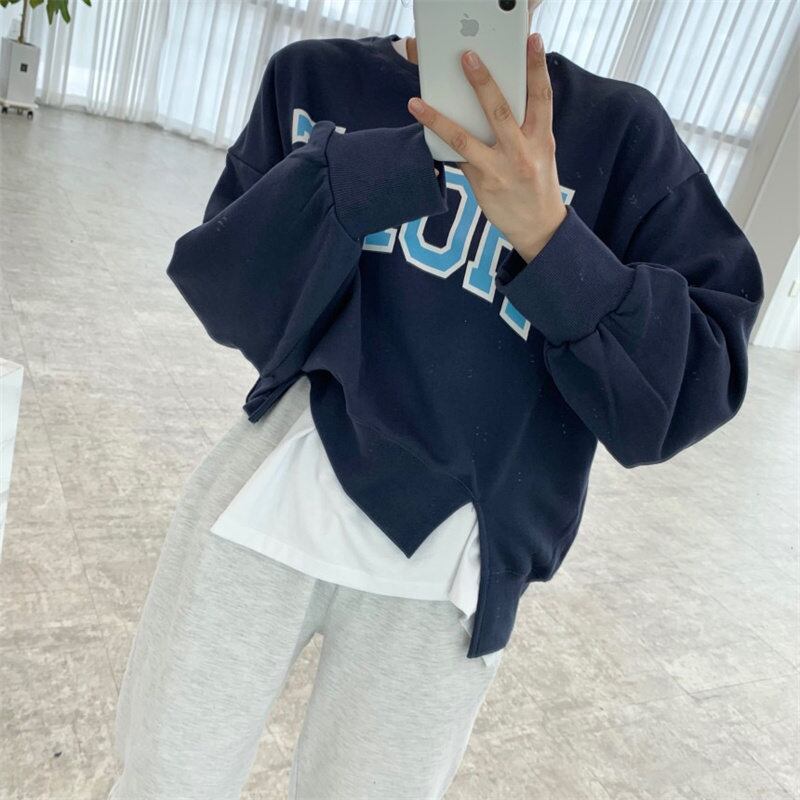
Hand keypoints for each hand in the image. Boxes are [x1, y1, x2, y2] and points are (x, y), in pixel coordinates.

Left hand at [408, 32, 566, 262]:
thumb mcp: (542, 153)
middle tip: (467, 58)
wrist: (539, 227)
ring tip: (417, 104)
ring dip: (438, 120)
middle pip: (501, 110)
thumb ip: (525, 128)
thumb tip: (496, 102)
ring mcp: (500, 169)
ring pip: (465, 139)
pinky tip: (424, 130)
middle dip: (483, 82)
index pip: (542, 96)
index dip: (537, 67)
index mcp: (542, 139)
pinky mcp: (482, 184)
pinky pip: (458, 159)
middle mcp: (522, 152)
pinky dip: (441, 143)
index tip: (531, 41)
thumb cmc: (537, 184)